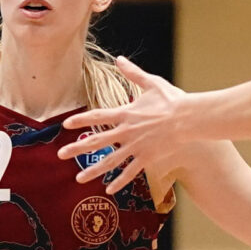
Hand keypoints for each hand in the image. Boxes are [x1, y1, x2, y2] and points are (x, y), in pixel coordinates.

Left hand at [57, 58, 191, 194]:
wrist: (190, 118)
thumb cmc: (172, 100)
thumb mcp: (151, 83)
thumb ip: (133, 73)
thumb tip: (119, 59)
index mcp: (126, 113)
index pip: (97, 116)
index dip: (80, 120)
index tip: (65, 125)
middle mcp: (127, 131)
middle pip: (97, 141)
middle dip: (77, 148)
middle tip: (60, 155)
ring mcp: (136, 146)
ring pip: (110, 161)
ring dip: (93, 171)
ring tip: (79, 178)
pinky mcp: (147, 158)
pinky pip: (130, 172)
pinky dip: (119, 181)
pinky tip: (109, 190)